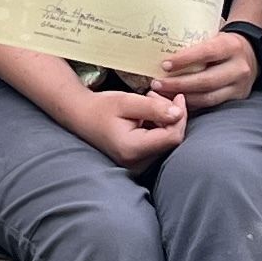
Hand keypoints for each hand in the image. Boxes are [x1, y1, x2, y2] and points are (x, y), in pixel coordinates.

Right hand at [71, 85, 189, 169]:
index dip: (180, 116)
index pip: (172, 137)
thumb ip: (154, 108)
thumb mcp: (127, 102)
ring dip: (165, 120)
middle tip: (155, 95)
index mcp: (132, 149)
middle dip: (171, 116)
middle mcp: (136, 163)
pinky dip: (159, 127)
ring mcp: (138, 165)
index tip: (178, 97)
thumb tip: (179, 113)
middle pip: (171, 140)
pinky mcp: (139, 161)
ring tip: (148, 102)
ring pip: (167, 142)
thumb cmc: (101, 107)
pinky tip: (147, 115)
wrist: (81, 117)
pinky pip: (159, 144)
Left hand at [155, 25, 261, 113]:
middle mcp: (238, 68)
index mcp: (231, 46)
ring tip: (163, 94)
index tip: (164, 65)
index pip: (207, 53)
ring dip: (182, 97)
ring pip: (208, 97)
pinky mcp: (236, 98)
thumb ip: (195, 44)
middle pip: (206, 80)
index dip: (185, 60)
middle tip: (157, 84)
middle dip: (178, 84)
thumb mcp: (214, 36)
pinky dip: (191, 104)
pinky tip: (176, 101)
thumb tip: (160, 50)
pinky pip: (210, 105)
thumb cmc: (223, 44)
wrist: (251, 54)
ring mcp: (239, 86)